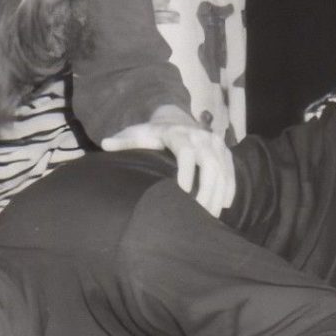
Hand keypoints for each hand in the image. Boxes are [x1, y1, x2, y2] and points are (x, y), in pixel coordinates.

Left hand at [102, 105, 236, 215]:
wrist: (174, 117)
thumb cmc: (151, 132)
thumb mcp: (136, 132)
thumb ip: (124, 140)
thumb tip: (105, 144)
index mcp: (177, 133)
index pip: (186, 152)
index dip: (186, 172)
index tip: (182, 194)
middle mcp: (200, 136)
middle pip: (210, 164)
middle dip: (207, 191)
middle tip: (200, 214)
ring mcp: (215, 143)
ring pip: (223, 170)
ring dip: (218, 195)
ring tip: (210, 218)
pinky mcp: (224, 151)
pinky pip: (231, 172)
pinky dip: (229, 189)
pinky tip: (224, 207)